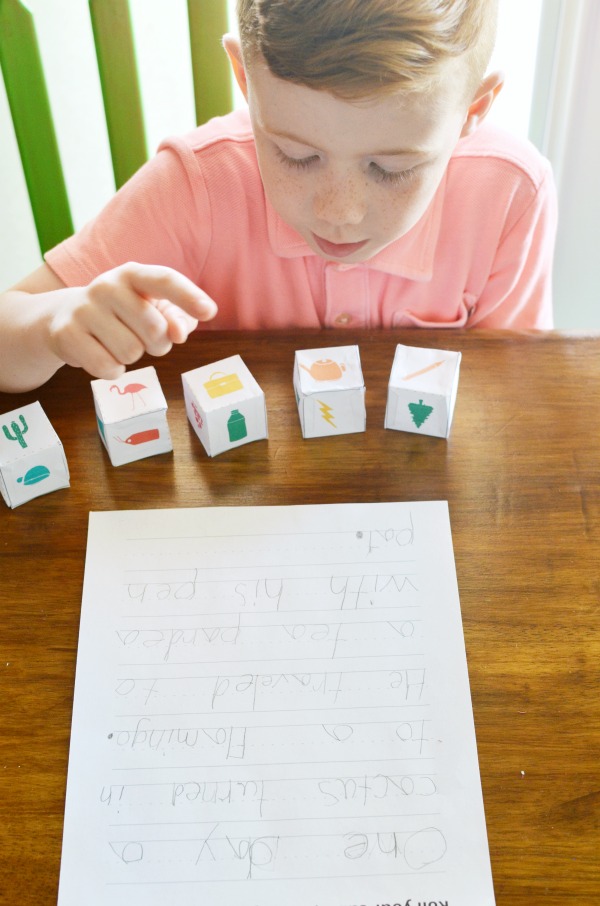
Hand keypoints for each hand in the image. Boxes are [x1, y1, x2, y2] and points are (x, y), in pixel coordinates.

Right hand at [46, 262, 217, 378]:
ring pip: (131, 352)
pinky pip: (108, 368)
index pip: (164, 280)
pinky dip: (113, 370)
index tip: (210, 312)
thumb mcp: (152, 310)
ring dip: (132, 357)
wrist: (64, 318)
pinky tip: (102, 354)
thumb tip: (179, 333)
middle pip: (154, 329)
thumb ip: (176, 319)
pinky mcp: (67, 335)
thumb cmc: (122, 314)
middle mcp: (106, 286)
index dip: (189, 296)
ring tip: (118, 343)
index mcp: (133, 274)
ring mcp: (84, 309)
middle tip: (145, 339)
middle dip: (158, 344)